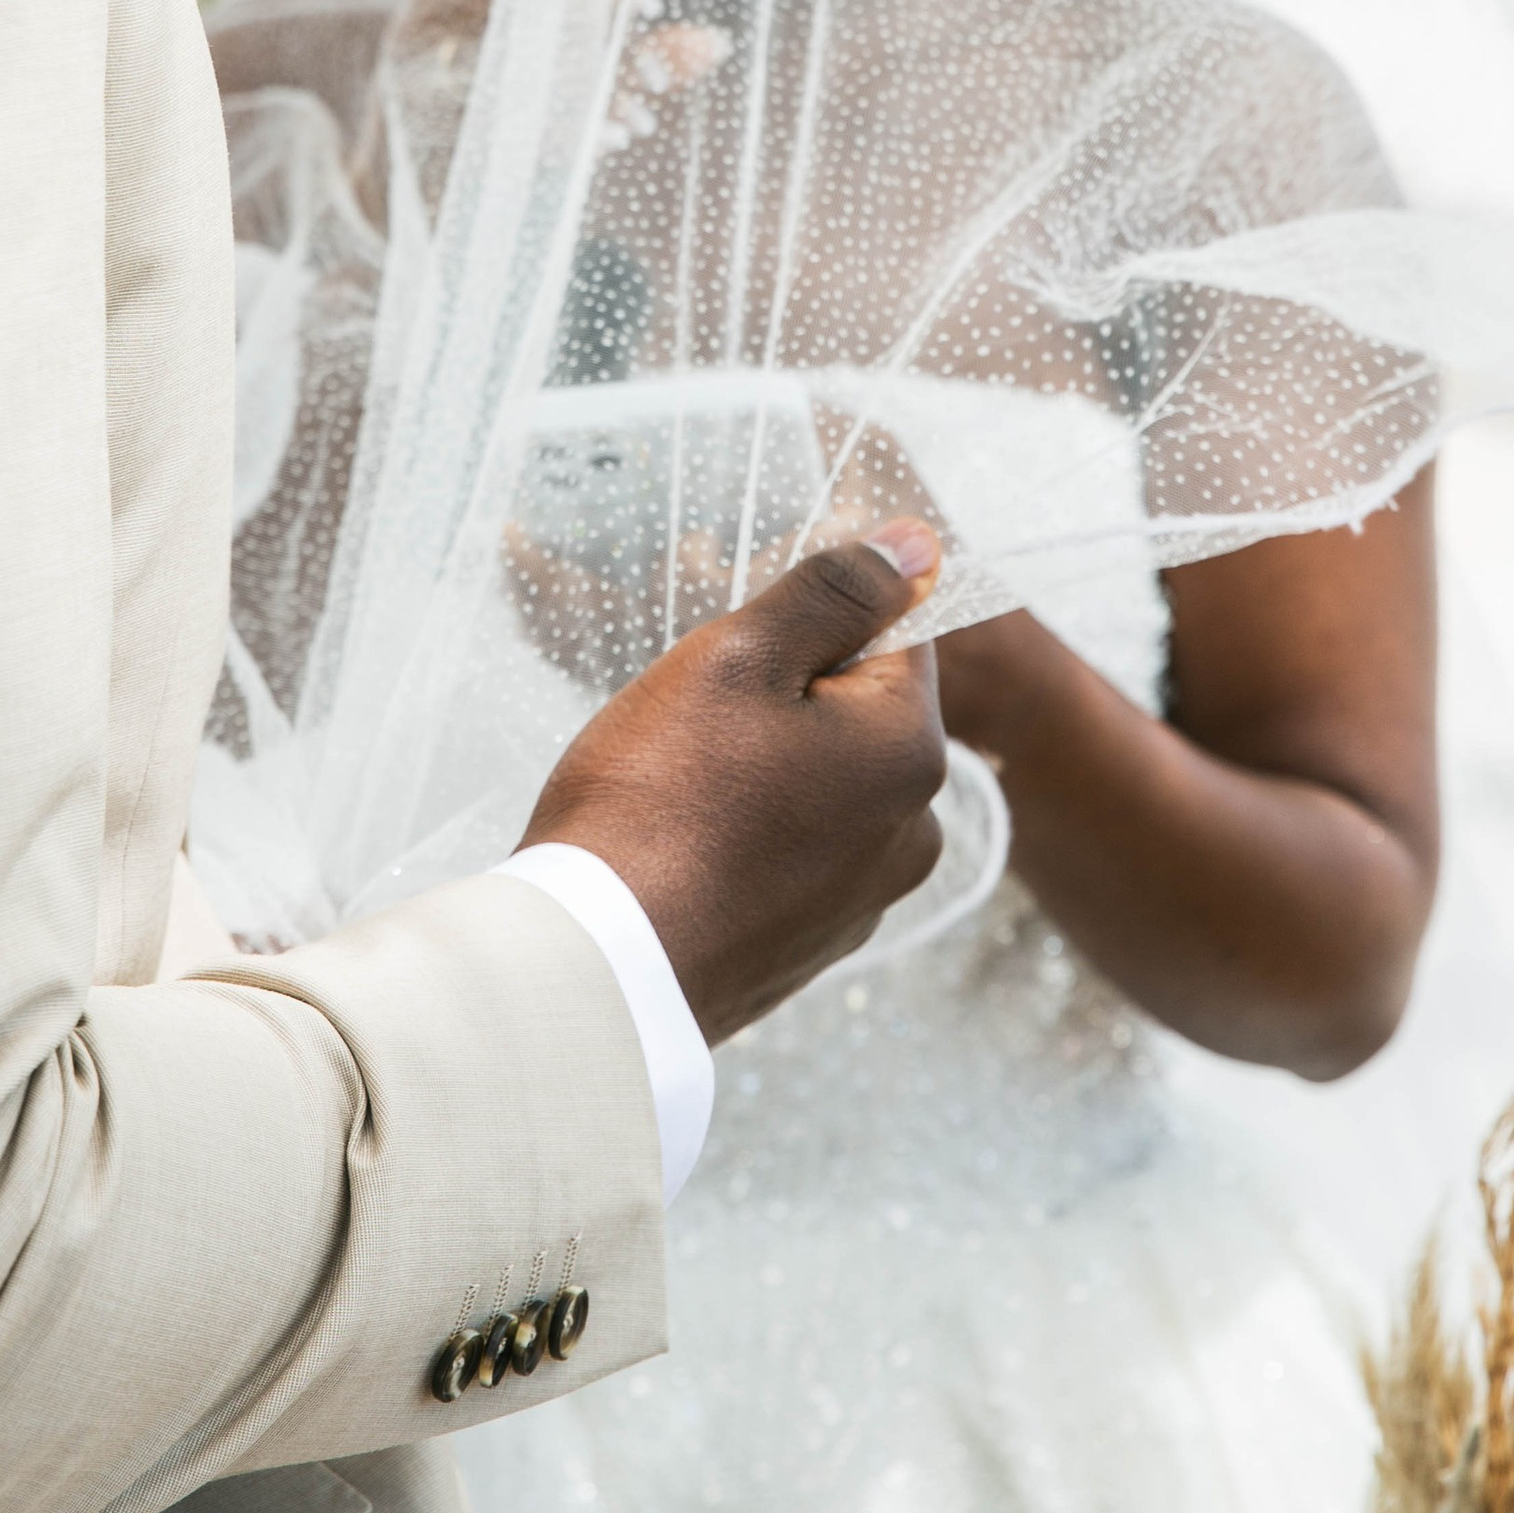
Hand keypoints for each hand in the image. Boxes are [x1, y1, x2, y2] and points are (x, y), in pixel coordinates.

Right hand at [517, 522, 948, 1044]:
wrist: (597, 968)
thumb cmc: (658, 798)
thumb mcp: (738, 658)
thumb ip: (834, 594)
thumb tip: (917, 545)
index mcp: (911, 750)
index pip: (896, 632)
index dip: (810, 622)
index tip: (740, 652)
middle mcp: (913, 831)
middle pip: (856, 711)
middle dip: (782, 698)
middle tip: (694, 724)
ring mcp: (865, 898)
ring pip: (820, 782)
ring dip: (760, 768)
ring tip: (679, 790)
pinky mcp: (814, 945)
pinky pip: (792, 853)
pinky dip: (746, 836)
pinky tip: (681, 846)